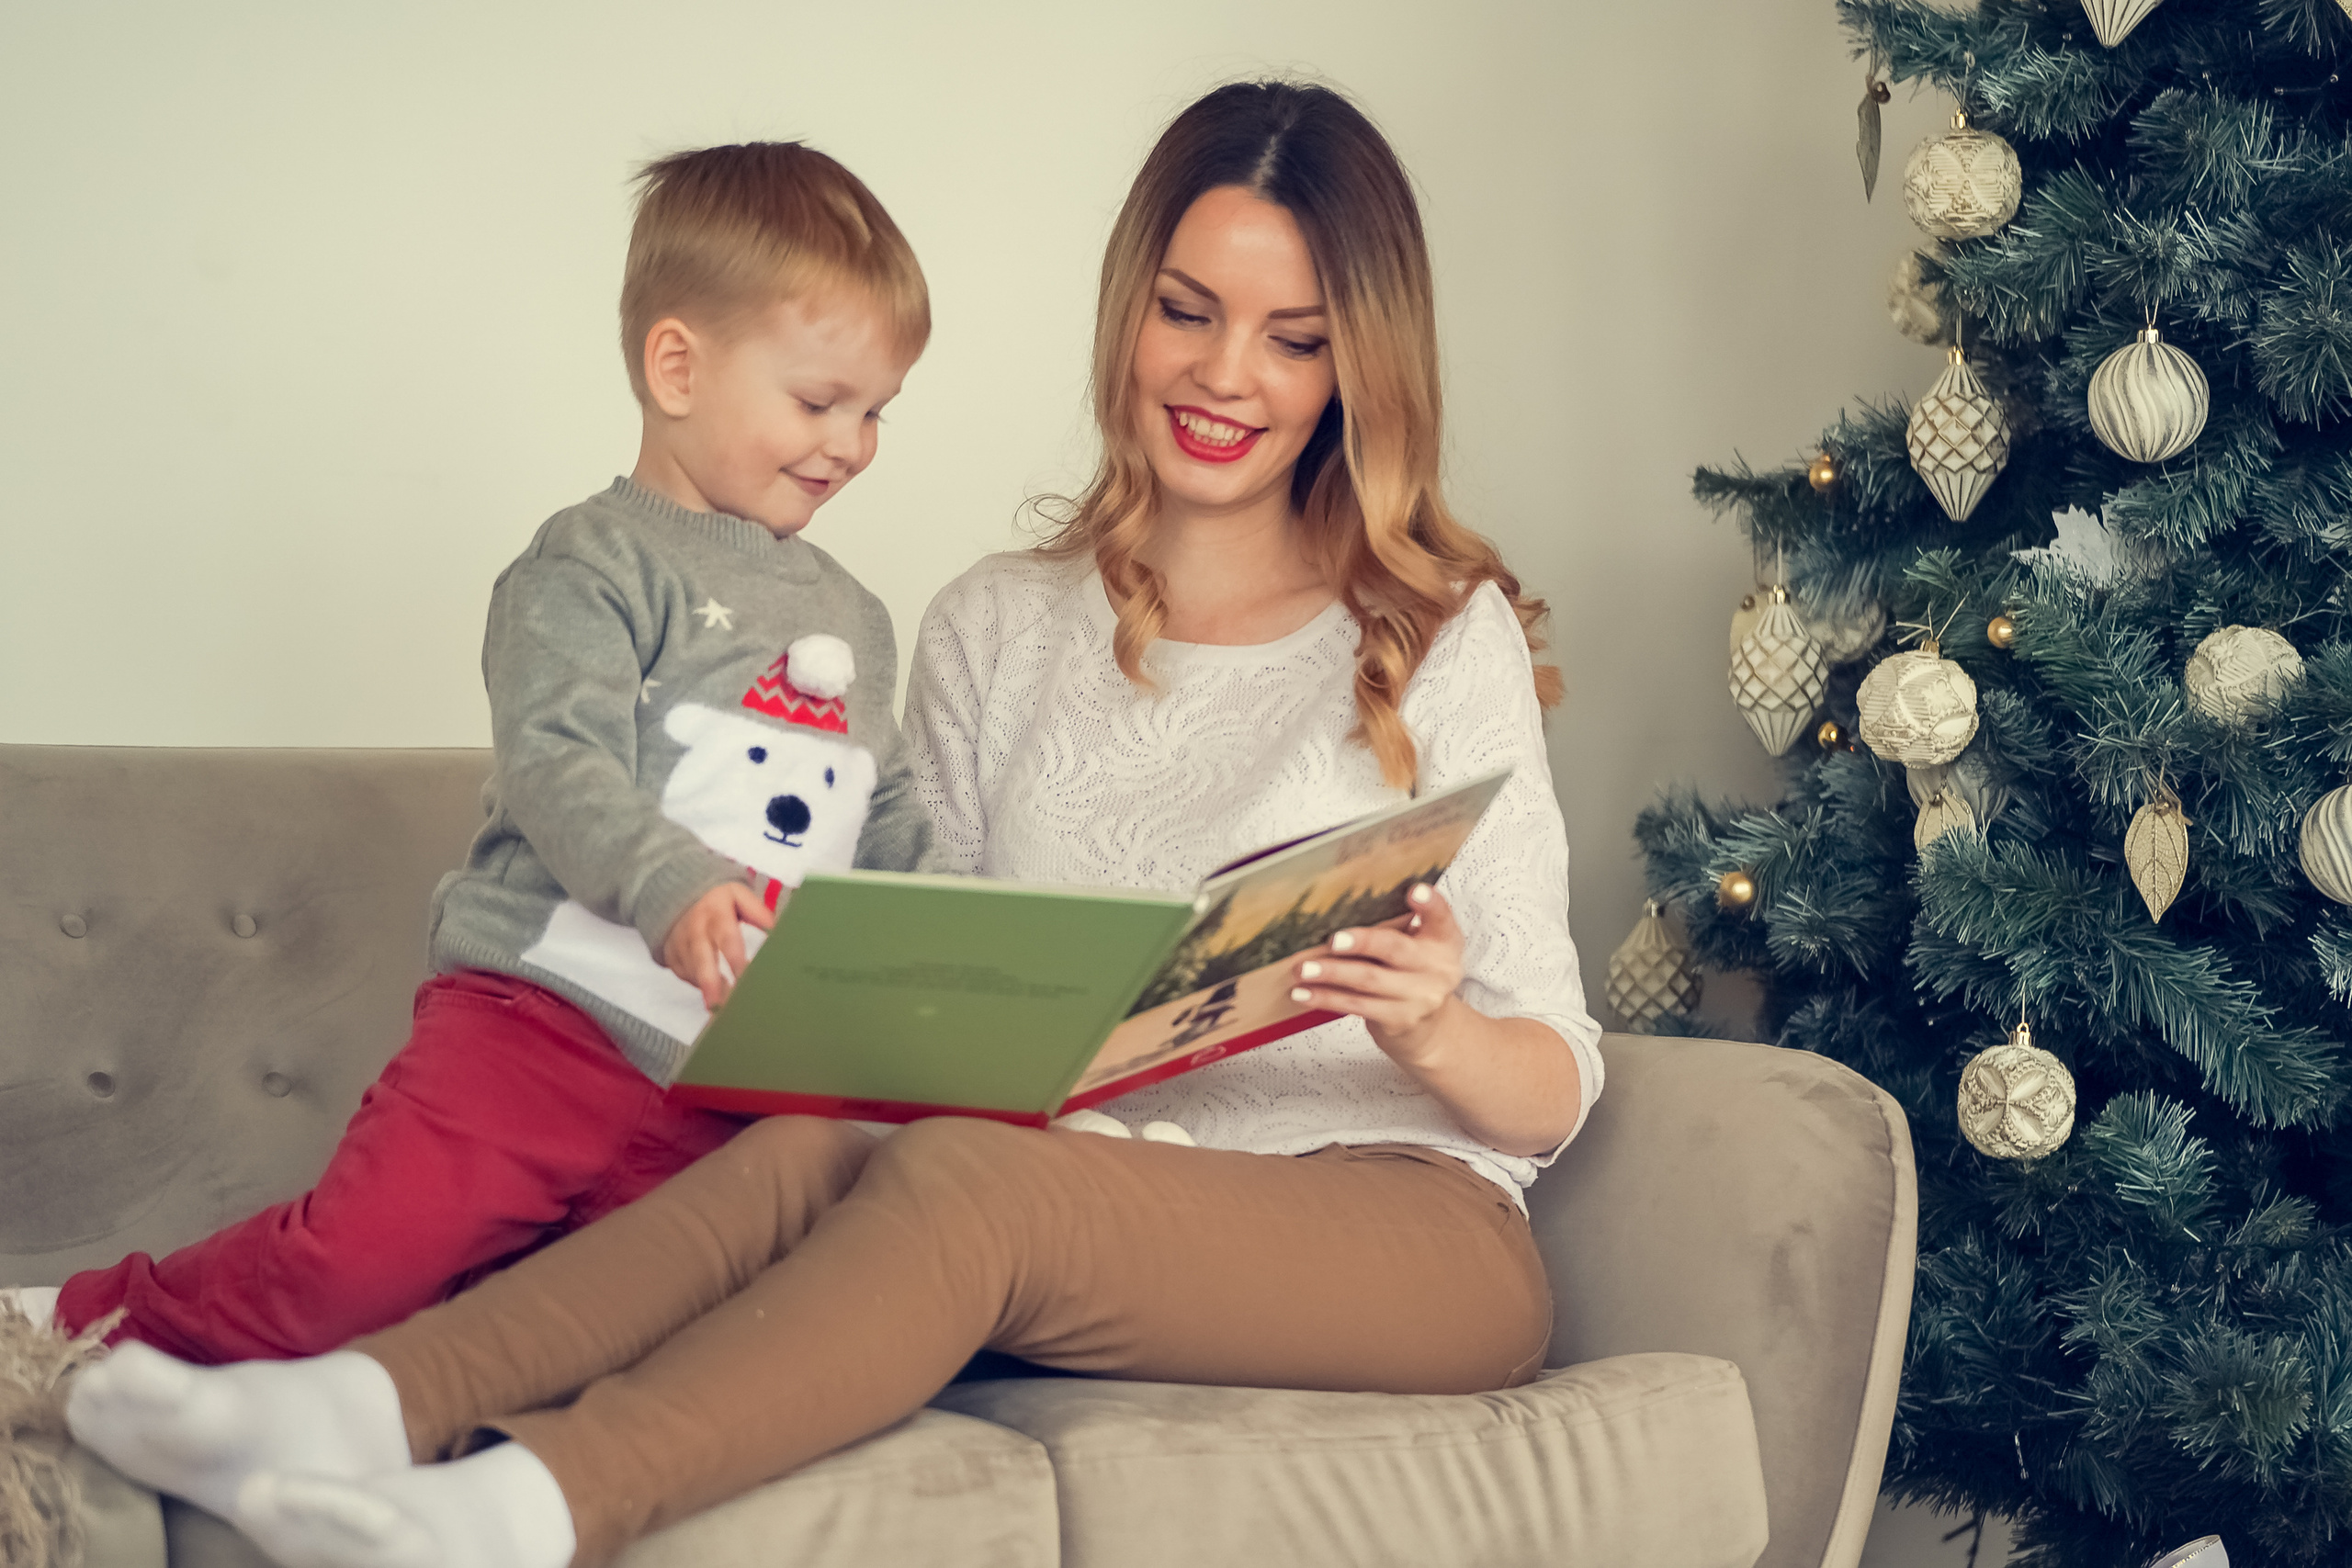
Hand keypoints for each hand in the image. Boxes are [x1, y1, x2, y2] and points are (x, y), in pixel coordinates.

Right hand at [662, 882, 775, 1009]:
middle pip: (702, 960)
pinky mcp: (671, 957)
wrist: (678, 897)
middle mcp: (695, 930)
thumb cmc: (718, 901)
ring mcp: (680, 945)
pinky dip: (700, 986)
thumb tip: (777, 930)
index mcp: (716, 913)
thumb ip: (757, 912)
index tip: (746, 978)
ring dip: (710, 991)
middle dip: (712, 985)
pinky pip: (686, 976)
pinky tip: (715, 992)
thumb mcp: (738, 896)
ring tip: (727, 1007)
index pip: (728, 939)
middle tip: (722, 1007)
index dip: (736, 961)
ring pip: (694, 973)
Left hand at [1288, 885, 1463, 1066]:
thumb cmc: (1414, 975)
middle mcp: (1437, 968)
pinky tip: (1305, 993)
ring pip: (1368, 980)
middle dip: (1362, 942)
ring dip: (1331, 974)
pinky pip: (1356, 1005)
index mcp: (1443, 940)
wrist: (1430, 1029)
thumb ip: (1399, 925)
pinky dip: (1327, 998)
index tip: (1414, 891)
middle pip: (1395, 948)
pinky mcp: (1398, 1020)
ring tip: (1303, 969)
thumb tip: (1341, 902)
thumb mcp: (1421, 947)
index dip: (1429, 903)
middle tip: (1334, 940)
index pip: (1440, 916)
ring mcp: (1419, 997)